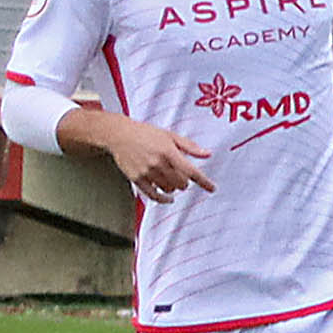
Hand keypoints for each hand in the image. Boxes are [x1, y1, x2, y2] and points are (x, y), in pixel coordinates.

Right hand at [101, 116, 215, 198]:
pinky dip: (163, 199)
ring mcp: (146, 172)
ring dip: (174, 187)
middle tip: (181, 175)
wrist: (119, 134)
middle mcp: (158, 163)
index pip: (191, 171)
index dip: (204, 181)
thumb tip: (208, 154)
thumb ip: (190, 147)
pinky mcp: (137, 179)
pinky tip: (169, 198)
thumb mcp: (170, 135)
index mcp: (168, 151)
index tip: (212, 188)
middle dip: (185, 181)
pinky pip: (153, 195)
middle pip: (181, 183)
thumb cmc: (145, 133)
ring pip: (169, 189)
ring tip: (170, 178)